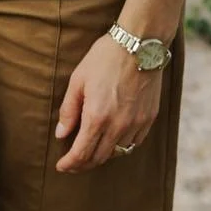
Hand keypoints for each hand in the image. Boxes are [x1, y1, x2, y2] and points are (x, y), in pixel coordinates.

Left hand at [53, 33, 162, 172]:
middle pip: (99, 158)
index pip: (81, 153)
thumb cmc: (105, 58)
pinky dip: (121, 146)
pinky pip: (134, 142)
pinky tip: (113, 141)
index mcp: (97, 117)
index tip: (61, 166)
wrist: (139, 44)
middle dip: (82, 164)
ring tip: (91, 152)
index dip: (69, 164)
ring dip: (102, 156)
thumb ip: (69, 110)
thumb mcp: (78, 80)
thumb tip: (61, 134)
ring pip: (118, 153)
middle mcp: (118, 125)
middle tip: (72, 163)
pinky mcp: (149, 118)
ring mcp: (136, 123)